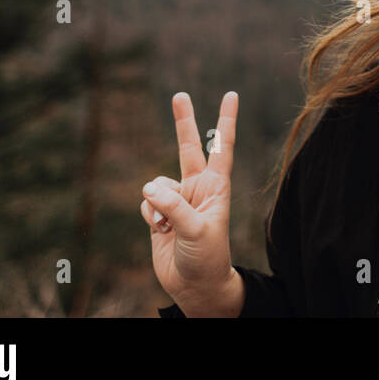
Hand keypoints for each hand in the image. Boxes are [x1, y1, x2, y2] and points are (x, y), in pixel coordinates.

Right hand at [140, 91, 243, 316]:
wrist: (195, 285)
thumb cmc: (207, 257)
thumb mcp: (197, 231)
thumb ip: (174, 207)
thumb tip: (149, 187)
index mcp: (217, 186)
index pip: (222, 146)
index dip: (226, 120)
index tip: (231, 94)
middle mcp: (198, 188)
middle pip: (188, 147)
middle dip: (183, 121)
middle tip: (180, 94)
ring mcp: (179, 199)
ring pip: (157, 184)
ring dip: (158, 203)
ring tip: (169, 226)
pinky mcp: (161, 213)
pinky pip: (147, 202)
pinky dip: (150, 215)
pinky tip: (160, 231)